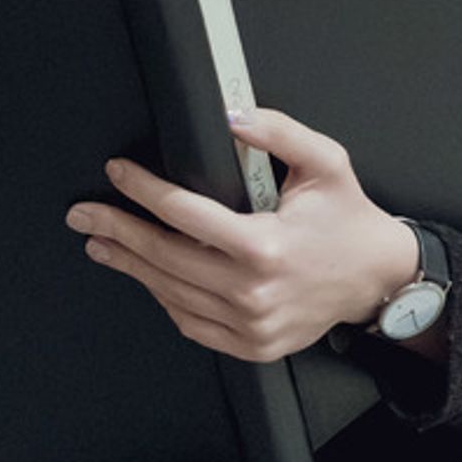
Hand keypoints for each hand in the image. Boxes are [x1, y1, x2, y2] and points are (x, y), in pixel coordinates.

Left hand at [66, 108, 419, 361]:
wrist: (378, 278)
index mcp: (264, 245)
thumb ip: (277, 132)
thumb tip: (230, 115)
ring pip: (171, 293)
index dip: (144, 190)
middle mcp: (252, 292)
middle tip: (83, 215)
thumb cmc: (349, 217)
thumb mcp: (324, 161)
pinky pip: (191, 323)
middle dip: (118, 232)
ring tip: (100, 243)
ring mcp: (250, 326)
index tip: (117, 172)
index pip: (184, 214)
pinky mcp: (251, 345)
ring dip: (131, 266)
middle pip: (166, 257)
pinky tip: (145, 275)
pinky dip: (163, 297)